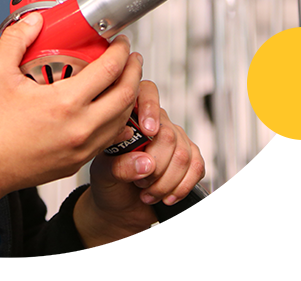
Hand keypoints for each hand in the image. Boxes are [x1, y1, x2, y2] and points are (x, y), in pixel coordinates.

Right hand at [0, 12, 143, 220]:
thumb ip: (16, 40)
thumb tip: (34, 21)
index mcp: (64, 104)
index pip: (108, 71)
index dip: (120, 52)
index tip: (120, 41)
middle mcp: (79, 128)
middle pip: (125, 96)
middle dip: (133, 71)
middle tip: (130, 57)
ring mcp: (81, 149)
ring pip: (121, 120)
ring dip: (128, 96)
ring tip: (124, 79)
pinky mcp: (77, 163)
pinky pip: (109, 139)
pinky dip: (116, 120)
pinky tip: (108, 109)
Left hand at [74, 79, 205, 253]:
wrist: (119, 208)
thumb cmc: (108, 183)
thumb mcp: (103, 174)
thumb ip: (120, 166)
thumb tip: (146, 163)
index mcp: (130, 115)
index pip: (147, 92)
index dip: (150, 108)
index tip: (147, 130)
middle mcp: (155, 123)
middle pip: (167, 133)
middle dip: (155, 165)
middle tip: (139, 181)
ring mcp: (174, 139)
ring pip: (183, 153)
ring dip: (166, 181)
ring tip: (147, 190)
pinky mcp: (188, 159)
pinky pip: (197, 166)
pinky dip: (182, 186)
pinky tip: (167, 195)